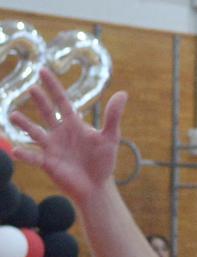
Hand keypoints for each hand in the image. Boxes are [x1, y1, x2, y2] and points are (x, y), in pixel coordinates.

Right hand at [10, 68, 125, 203]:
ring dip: (25, 125)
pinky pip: (34, 158)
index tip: (43, 71)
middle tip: (32, 88)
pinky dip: (25, 155)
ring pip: (35, 133)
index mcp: (74, 124)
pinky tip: (16, 151)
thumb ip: (113, 116)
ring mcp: (52, 148)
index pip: (62, 101)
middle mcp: (60, 133)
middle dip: (41, 101)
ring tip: (13, 115)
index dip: (53, 87)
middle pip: (48, 113)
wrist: (97, 185)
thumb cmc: (103, 161)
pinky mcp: (48, 164)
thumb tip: (122, 93)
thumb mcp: (110, 137)